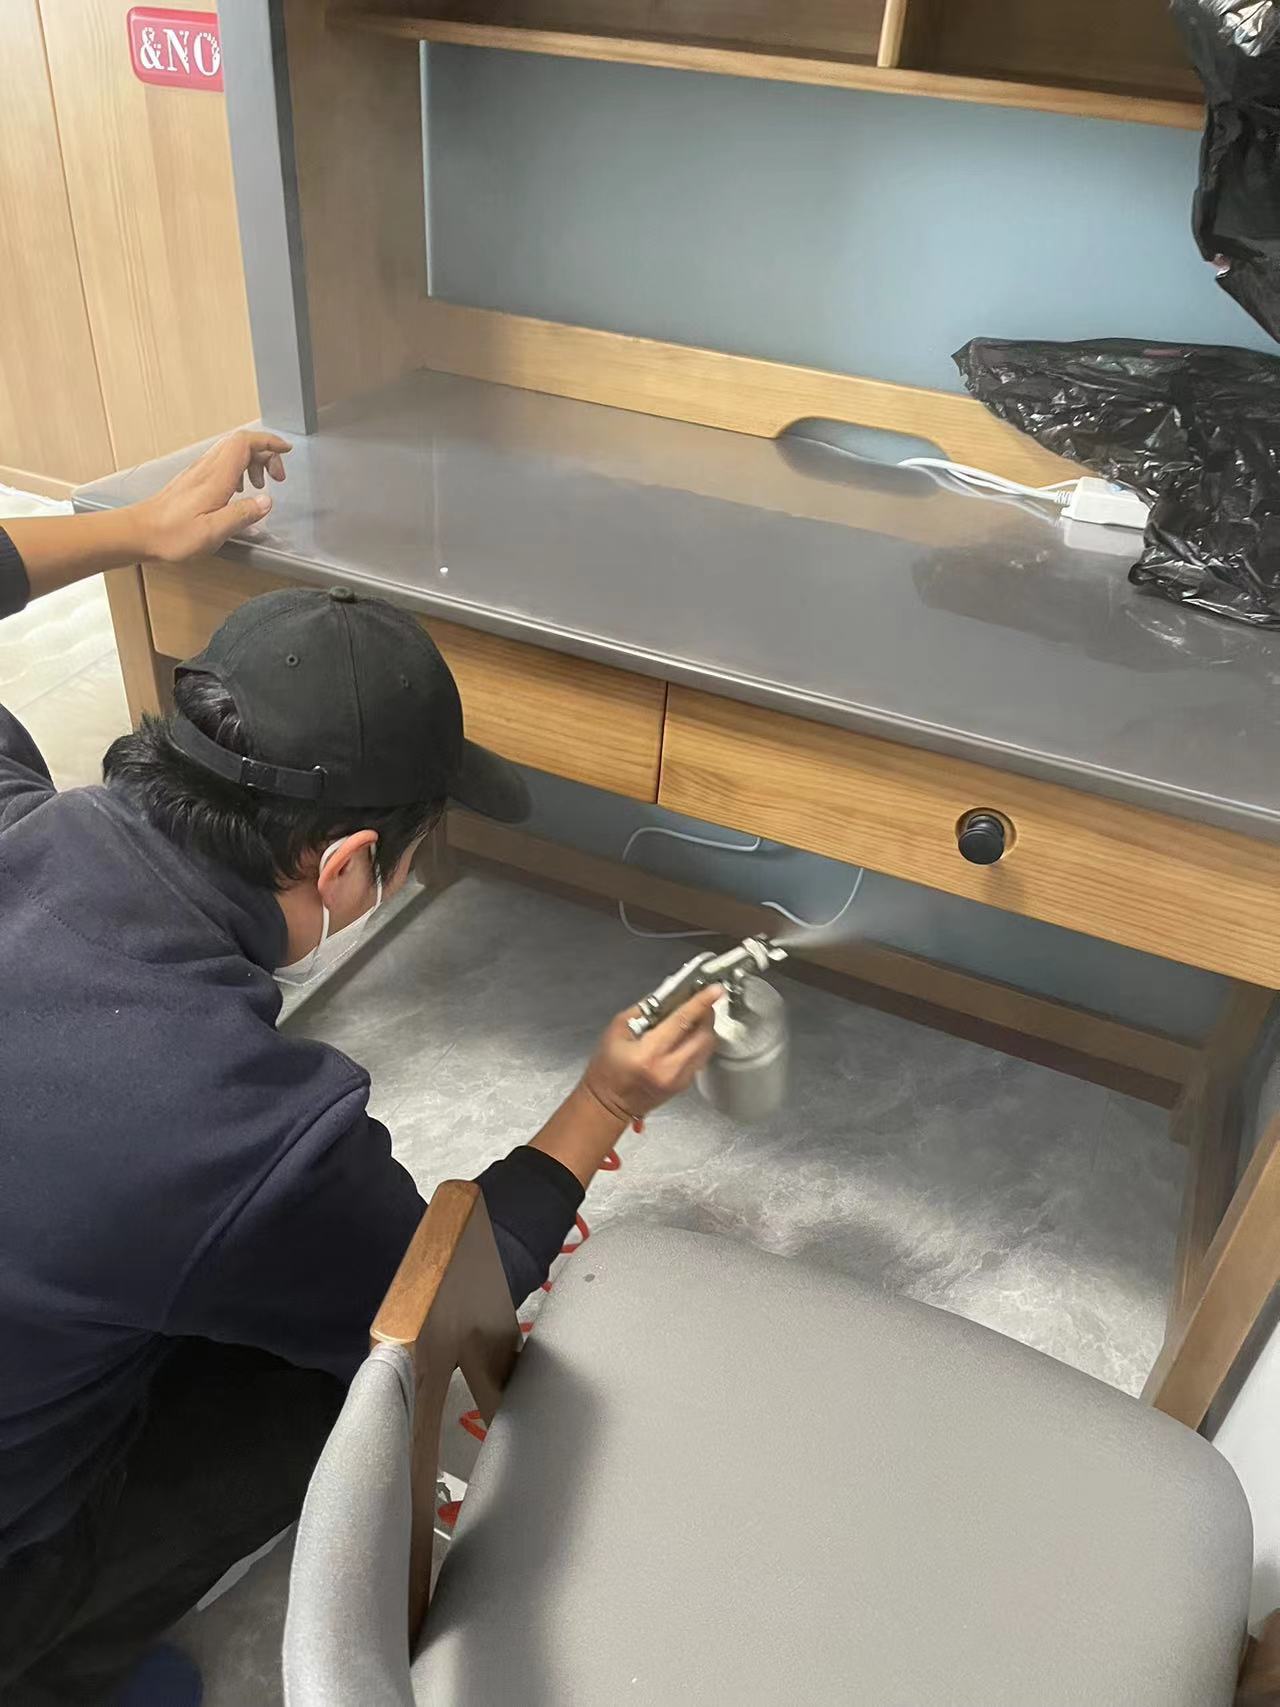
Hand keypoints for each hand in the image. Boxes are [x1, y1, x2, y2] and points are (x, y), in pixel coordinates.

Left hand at [136, 429, 291, 562]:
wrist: (139, 532)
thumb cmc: (172, 535)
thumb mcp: (213, 532)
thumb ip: (242, 514)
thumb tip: (267, 502)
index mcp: (216, 477)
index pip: (245, 443)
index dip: (269, 442)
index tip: (286, 450)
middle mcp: (207, 468)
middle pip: (241, 442)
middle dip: (265, 453)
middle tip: (277, 477)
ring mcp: (198, 472)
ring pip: (231, 451)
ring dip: (253, 462)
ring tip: (261, 486)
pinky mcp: (193, 480)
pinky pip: (222, 463)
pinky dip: (239, 469)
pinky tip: (239, 491)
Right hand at [581, 983, 722, 1122]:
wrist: (608, 1104)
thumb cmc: (607, 1069)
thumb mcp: (617, 1031)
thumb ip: (644, 1010)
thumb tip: (668, 996)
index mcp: (649, 1053)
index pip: (682, 1021)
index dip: (701, 1003)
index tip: (714, 990)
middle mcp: (669, 1068)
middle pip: (703, 1034)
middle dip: (706, 1014)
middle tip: (701, 1002)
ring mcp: (680, 1079)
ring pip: (707, 1047)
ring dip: (705, 1028)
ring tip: (694, 1018)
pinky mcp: (684, 1085)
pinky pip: (701, 1057)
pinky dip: (699, 1042)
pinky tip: (688, 1036)